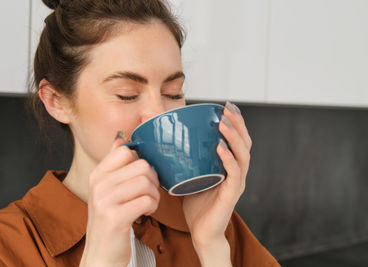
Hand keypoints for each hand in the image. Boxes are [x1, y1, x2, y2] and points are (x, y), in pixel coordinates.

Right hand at [80, 135, 159, 266]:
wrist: (101, 254)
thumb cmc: (110, 219)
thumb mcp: (107, 189)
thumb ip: (114, 164)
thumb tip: (120, 137)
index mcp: (97, 174)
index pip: (126, 151)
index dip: (142, 162)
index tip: (142, 176)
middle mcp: (98, 184)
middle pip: (142, 166)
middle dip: (153, 180)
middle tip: (149, 193)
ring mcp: (105, 201)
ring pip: (146, 182)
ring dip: (154, 195)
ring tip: (148, 204)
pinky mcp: (115, 218)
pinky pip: (147, 200)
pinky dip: (152, 207)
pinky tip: (145, 213)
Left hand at [183, 101, 251, 251]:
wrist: (202, 233)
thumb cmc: (195, 205)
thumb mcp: (189, 176)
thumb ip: (183, 161)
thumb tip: (161, 144)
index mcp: (228, 165)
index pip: (236, 140)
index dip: (234, 122)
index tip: (224, 106)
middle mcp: (236, 171)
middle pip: (244, 142)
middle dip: (237, 123)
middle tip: (227, 108)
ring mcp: (236, 182)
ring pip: (243, 154)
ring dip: (234, 137)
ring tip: (223, 123)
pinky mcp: (232, 194)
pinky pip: (234, 173)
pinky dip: (228, 159)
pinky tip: (220, 148)